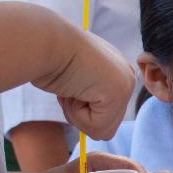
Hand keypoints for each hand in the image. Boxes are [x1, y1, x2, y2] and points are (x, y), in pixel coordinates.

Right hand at [33, 25, 136, 140]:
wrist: (45, 43)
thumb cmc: (49, 59)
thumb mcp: (72, 81)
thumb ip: (85, 96)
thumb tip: (88, 115)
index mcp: (116, 71)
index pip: (102, 113)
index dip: (78, 107)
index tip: (69, 84)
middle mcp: (126, 76)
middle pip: (105, 125)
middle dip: (80, 113)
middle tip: (69, 87)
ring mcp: (126, 84)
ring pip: (102, 130)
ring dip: (77, 114)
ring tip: (71, 87)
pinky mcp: (119, 92)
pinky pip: (97, 128)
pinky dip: (77, 114)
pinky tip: (74, 88)